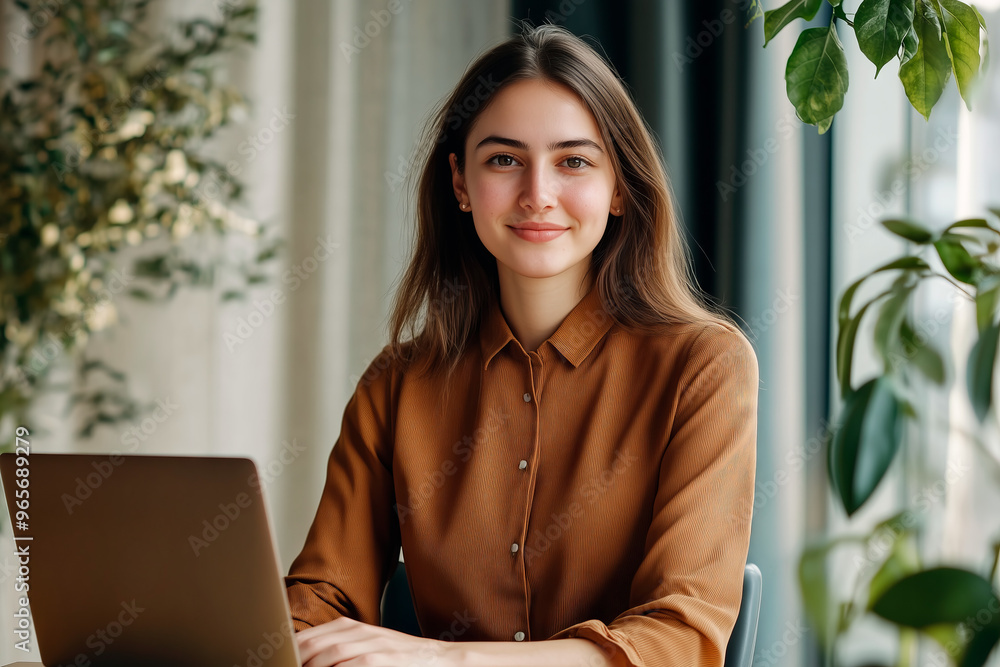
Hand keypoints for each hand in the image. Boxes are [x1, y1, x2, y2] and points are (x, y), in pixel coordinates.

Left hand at [296, 616, 452, 666]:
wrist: (437, 658)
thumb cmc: (398, 658)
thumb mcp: (367, 647)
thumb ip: (339, 649)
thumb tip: (308, 658)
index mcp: (350, 627)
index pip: (309, 637)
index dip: (290, 651)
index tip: (278, 660)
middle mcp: (358, 632)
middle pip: (314, 644)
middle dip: (295, 659)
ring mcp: (370, 645)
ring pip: (330, 653)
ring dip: (311, 666)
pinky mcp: (381, 659)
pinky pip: (352, 664)